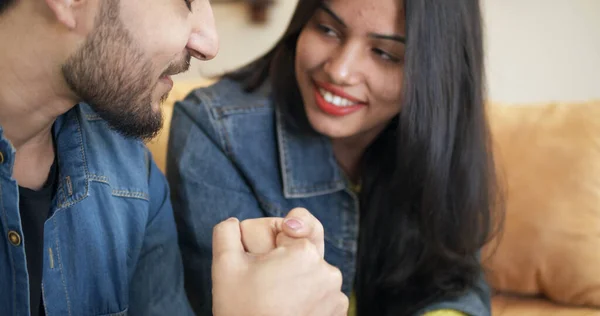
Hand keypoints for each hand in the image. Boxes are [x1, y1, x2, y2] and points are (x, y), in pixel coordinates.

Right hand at [211, 217, 347, 315]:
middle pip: (302, 253)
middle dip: (285, 263)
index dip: (271, 245)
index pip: (289, 230)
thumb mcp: (224, 266)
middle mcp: (328, 271)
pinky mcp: (339, 314)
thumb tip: (233, 223)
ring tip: (275, 303)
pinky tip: (288, 311)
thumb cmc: (241, 311)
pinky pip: (322, 295)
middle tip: (266, 287)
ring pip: (311, 274)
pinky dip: (307, 300)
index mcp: (304, 251)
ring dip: (297, 281)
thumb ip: (227, 232)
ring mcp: (337, 295)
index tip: (262, 266)